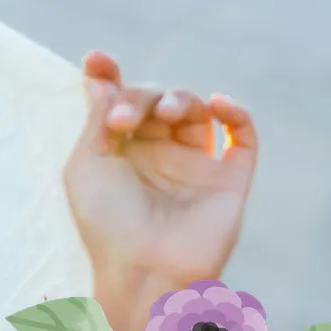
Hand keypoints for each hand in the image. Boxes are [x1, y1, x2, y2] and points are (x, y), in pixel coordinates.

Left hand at [63, 50, 258, 327]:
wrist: (144, 270)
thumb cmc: (106, 223)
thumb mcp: (88, 165)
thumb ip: (98, 118)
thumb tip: (100, 74)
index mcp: (119, 151)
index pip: (119, 102)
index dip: (109, 77)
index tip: (97, 59)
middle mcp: (156, 154)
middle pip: (156, 99)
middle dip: (141, 96)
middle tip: (123, 122)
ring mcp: (194, 164)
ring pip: (196, 110)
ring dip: (181, 99)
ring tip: (167, 113)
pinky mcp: (229, 179)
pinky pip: (243, 137)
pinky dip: (236, 113)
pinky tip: (218, 104)